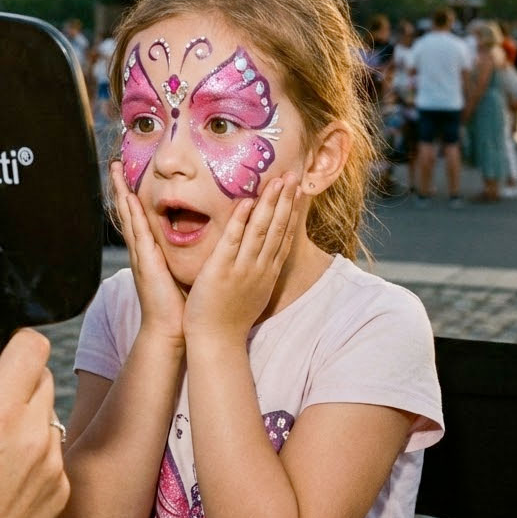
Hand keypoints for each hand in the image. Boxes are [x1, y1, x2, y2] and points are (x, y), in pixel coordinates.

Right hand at [110, 161, 185, 345]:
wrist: (169, 329)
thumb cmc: (179, 303)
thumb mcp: (181, 270)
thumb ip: (185, 253)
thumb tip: (201, 236)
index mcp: (151, 251)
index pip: (141, 216)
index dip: (134, 195)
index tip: (130, 174)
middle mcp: (142, 249)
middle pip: (129, 211)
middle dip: (121, 187)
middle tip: (114, 164)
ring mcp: (141, 254)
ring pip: (129, 217)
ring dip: (121, 193)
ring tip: (115, 172)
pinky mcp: (146, 261)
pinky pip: (138, 233)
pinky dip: (132, 215)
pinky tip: (129, 199)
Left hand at [183, 173, 301, 342]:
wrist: (217, 342)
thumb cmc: (230, 317)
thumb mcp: (253, 291)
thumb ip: (257, 270)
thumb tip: (262, 253)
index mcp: (268, 272)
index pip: (285, 236)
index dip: (293, 211)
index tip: (299, 190)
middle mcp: (260, 268)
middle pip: (278, 228)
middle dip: (287, 200)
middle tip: (294, 175)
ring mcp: (243, 268)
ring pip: (261, 231)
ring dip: (270, 204)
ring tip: (278, 181)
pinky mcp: (221, 270)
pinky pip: (233, 241)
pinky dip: (241, 221)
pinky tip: (247, 202)